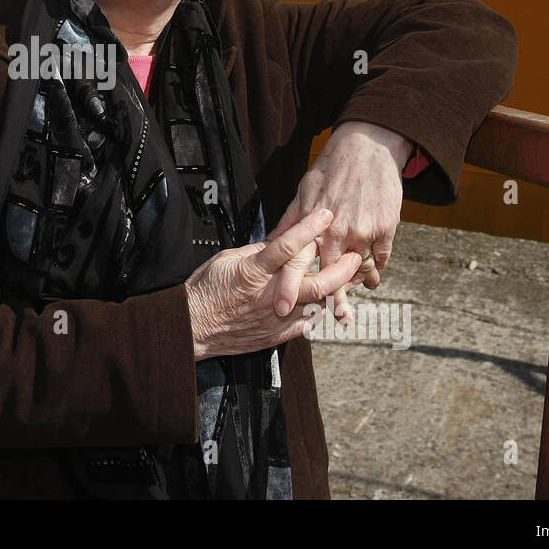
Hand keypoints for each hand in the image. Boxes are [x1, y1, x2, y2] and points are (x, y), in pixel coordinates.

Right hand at [184, 208, 363, 361]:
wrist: (194, 326)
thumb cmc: (206, 291)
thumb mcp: (225, 260)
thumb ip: (254, 252)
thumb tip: (276, 243)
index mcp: (254, 271)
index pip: (288, 246)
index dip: (309, 228)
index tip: (326, 214)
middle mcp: (269, 294)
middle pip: (316, 281)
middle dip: (340, 268)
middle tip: (354, 256)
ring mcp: (275, 317)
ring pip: (317, 303)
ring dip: (335, 289)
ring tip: (346, 278)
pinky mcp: (277, 334)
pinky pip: (307, 323)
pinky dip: (318, 311)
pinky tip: (324, 302)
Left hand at [268, 121, 409, 318]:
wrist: (369, 146)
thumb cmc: (332, 167)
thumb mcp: (304, 191)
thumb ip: (289, 221)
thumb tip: (270, 242)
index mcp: (313, 225)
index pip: (297, 264)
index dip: (289, 288)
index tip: (283, 310)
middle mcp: (337, 233)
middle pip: (331, 277)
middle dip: (331, 300)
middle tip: (334, 319)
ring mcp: (364, 232)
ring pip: (358, 271)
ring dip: (354, 285)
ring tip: (349, 302)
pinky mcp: (386, 229)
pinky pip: (380, 259)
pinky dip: (375, 271)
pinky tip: (371, 279)